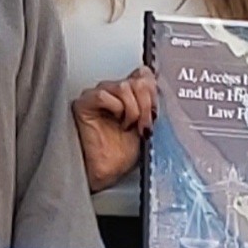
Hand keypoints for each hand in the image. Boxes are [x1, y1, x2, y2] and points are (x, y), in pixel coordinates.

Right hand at [71, 68, 157, 192]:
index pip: (143, 74)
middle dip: (147, 103)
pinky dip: (116, 108)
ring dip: (133, 109)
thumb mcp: (146, 127)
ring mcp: (98, 96)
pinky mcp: (84, 104)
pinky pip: (104, 95)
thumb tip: (163, 92)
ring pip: (123, 86)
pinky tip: (117, 122)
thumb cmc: (120, 156)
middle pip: (137, 80)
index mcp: (129, 96)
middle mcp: (113, 93)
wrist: (105, 173)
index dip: (153, 89)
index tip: (156, 110)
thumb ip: (152, 107)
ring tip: (129, 126)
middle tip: (145, 123)